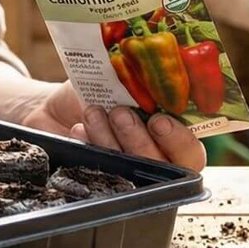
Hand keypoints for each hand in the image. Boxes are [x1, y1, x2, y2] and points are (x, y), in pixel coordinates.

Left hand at [23, 81, 206, 171]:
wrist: (57, 106)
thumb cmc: (99, 91)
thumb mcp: (121, 79)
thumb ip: (140, 82)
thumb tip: (145, 71)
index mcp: (173, 134)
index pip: (191, 152)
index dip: (179, 141)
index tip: (159, 120)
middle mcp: (155, 159)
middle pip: (164, 170)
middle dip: (140, 140)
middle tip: (121, 114)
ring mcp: (126, 173)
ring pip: (130, 173)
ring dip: (110, 141)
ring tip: (94, 113)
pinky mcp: (98, 177)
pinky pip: (98, 172)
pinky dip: (88, 147)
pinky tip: (79, 129)